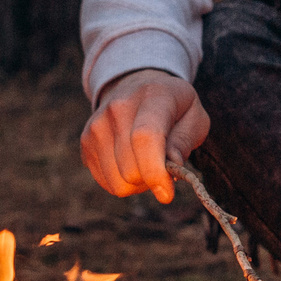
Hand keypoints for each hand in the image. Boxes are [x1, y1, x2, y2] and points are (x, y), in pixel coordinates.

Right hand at [78, 69, 210, 201]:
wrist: (138, 85)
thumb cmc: (174, 108)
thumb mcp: (194, 117)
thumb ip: (184, 141)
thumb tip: (171, 168)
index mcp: (153, 95)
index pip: (145, 137)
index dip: (155, 171)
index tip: (167, 195)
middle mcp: (118, 107)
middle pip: (130, 168)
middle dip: (152, 180)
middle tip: (165, 166)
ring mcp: (97, 124)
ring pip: (117, 182)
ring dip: (138, 183)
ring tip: (148, 162)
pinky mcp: (86, 141)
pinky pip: (106, 182)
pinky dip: (123, 181)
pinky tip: (131, 161)